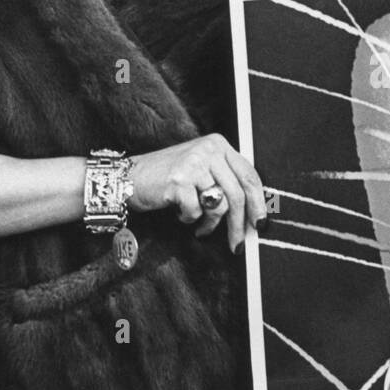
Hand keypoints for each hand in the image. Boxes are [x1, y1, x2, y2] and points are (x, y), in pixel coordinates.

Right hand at [128, 134, 267, 251]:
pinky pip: (196, 211)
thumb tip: (252, 212)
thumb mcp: (201, 170)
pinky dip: (189, 219)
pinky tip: (180, 213)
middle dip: (239, 224)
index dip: (258, 202)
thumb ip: (225, 181)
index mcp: (219, 145)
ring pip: (218, 205)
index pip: (249, 175)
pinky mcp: (179, 179)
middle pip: (237, 193)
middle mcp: (209, 150)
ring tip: (200, 227)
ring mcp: (194, 163)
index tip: (260, 223)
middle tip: (237, 244)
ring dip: (210, 224)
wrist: (128, 178)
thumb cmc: (167, 179)